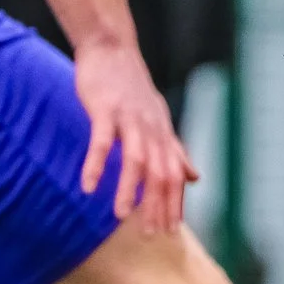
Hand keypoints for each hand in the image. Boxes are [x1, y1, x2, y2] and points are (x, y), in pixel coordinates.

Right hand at [75, 40, 195, 232]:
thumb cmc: (131, 88)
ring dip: (129, 190)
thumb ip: (175, 151)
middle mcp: (152, 130)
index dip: (174, 203)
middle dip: (157, 205)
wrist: (112, 49)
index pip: (174, 176)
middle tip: (152, 234)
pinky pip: (102, 141)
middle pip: (160, 173)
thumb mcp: (159, 121)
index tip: (170, 230)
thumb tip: (195, 178)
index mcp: (163, 135)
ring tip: (121, 217)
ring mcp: (129, 120)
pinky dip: (97, 164)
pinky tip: (88, 186)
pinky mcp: (105, 110)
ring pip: (135, 160)